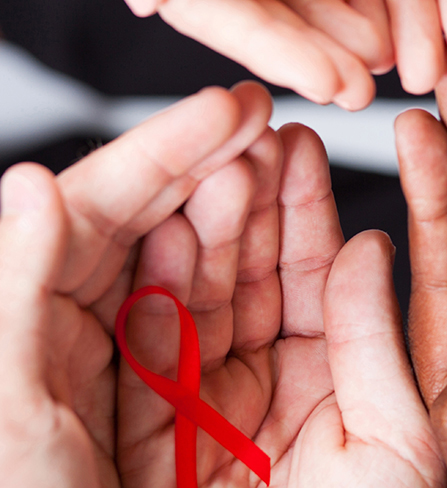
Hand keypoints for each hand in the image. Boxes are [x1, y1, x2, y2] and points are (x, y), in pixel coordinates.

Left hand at [0, 83, 271, 487]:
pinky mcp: (261, 416)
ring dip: (267, 209)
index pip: (96, 230)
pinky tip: (324, 223)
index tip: (218, 110)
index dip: (157, 160)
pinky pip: (286, 327)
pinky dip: (308, 269)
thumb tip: (28, 185)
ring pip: (232, 275)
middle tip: (262, 125)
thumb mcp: (14, 427)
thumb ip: (18, 300)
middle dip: (218, 175)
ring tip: (293, 152)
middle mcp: (118, 369)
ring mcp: (195, 393)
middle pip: (170, 243)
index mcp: (46, 357)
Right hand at [117, 122, 443, 486]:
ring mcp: (196, 405)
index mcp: (329, 377)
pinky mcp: (138, 435)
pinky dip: (128, 292)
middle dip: (241, 200)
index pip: (314, 274)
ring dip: (189, 227)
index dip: (305, 208)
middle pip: (244, 272)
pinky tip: (136, 227)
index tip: (298, 140)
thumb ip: (379, 345)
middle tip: (240, 128)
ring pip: (185, 296)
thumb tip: (371, 245)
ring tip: (200, 158)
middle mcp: (259, 382)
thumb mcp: (396, 444)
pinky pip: (131, 357)